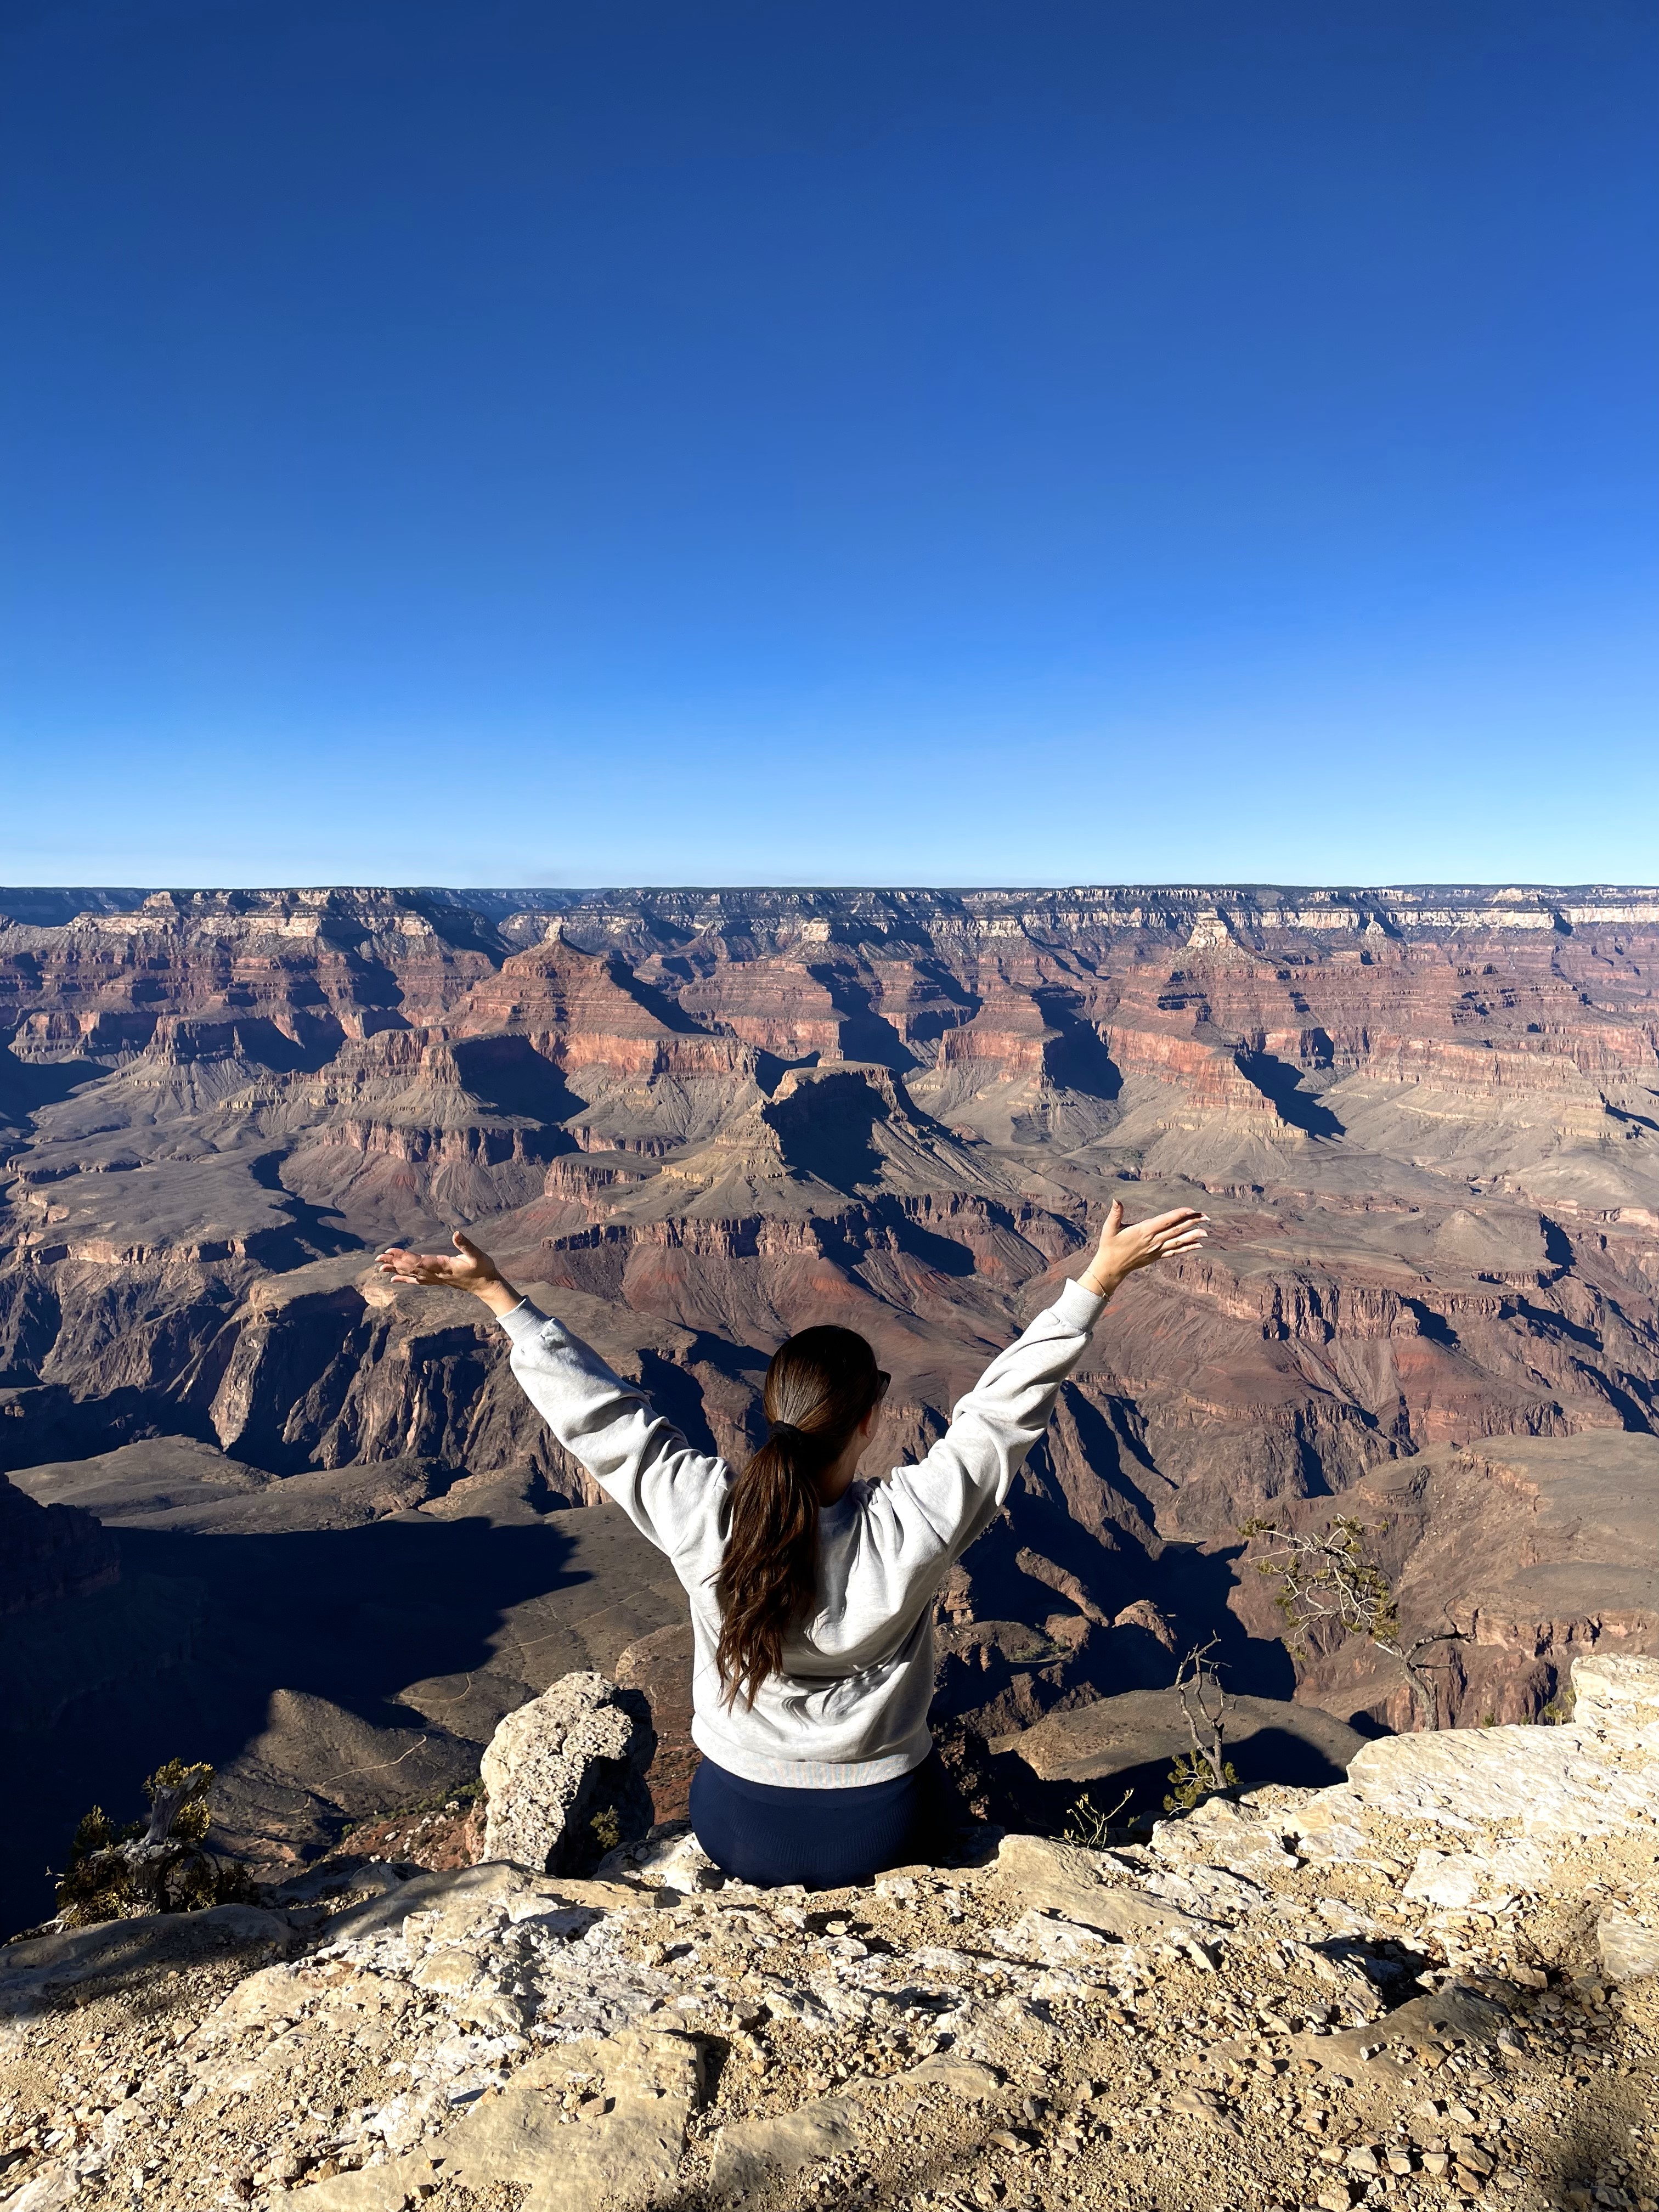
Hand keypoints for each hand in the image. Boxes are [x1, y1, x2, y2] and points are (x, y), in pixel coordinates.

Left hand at [375, 1231, 521, 1315]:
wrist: (486, 1286)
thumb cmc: (483, 1269)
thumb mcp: (478, 1255)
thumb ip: (466, 1244)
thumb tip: (456, 1233)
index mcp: (442, 1266)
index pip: (418, 1262)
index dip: (403, 1257)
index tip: (390, 1252)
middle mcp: (435, 1274)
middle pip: (410, 1268)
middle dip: (394, 1262)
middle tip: (377, 1258)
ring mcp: (435, 1279)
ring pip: (411, 1275)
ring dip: (395, 1270)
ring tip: (380, 1267)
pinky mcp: (437, 1280)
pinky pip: (416, 1280)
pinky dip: (404, 1279)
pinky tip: (394, 1278)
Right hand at [1079, 1199, 1207, 1297]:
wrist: (1111, 1267)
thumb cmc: (1109, 1246)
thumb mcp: (1109, 1228)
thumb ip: (1115, 1214)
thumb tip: (1116, 1200)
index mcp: (1144, 1231)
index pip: (1165, 1221)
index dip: (1179, 1215)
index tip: (1191, 1209)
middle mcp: (1153, 1240)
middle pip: (1176, 1229)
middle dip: (1192, 1222)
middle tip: (1206, 1217)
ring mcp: (1156, 1250)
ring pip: (1178, 1241)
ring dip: (1193, 1236)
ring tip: (1207, 1232)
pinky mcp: (1157, 1256)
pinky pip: (1175, 1252)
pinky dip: (1187, 1248)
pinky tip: (1198, 1245)